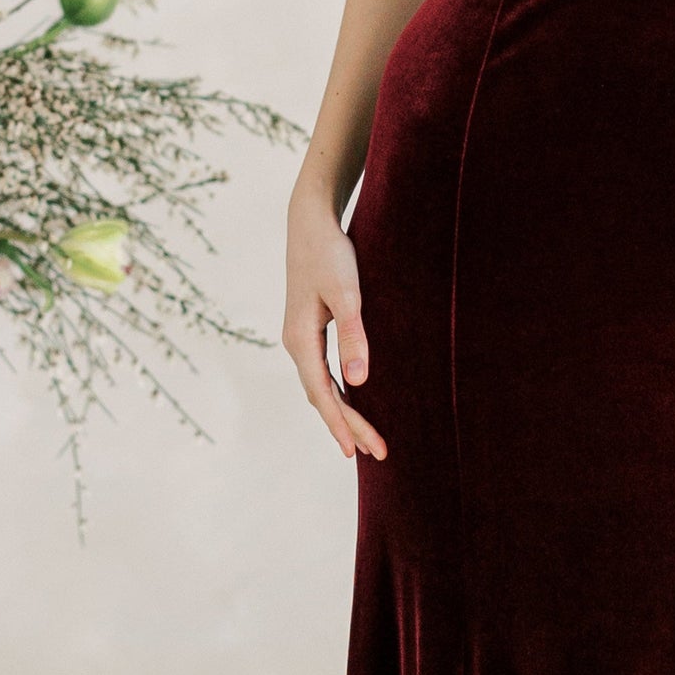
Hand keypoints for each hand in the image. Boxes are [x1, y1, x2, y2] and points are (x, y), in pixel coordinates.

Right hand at [283, 195, 386, 462]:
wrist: (310, 221)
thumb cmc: (330, 253)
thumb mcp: (347, 293)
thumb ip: (353, 336)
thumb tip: (358, 382)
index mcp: (300, 340)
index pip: (323, 394)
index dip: (341, 424)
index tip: (359, 451)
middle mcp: (296, 343)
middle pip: (322, 397)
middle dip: (348, 426)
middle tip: (378, 453)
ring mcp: (301, 337)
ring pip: (322, 387)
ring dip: (343, 413)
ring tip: (366, 440)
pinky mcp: (310, 329)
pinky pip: (323, 372)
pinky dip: (338, 393)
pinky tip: (354, 401)